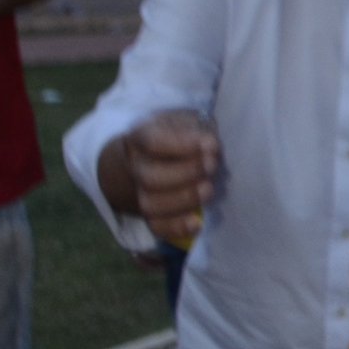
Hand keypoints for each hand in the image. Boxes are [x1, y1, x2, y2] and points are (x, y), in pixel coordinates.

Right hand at [118, 111, 221, 243]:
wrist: (148, 156)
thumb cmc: (174, 134)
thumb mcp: (180, 120)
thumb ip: (195, 128)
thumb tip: (211, 144)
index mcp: (140, 138)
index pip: (152, 142)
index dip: (181, 145)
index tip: (210, 144)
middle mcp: (136, 167)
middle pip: (149, 177)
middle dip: (185, 173)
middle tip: (212, 165)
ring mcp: (140, 193)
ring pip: (151, 204)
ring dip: (183, 199)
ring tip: (208, 189)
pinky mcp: (151, 214)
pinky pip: (156, 226)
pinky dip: (175, 228)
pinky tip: (197, 223)